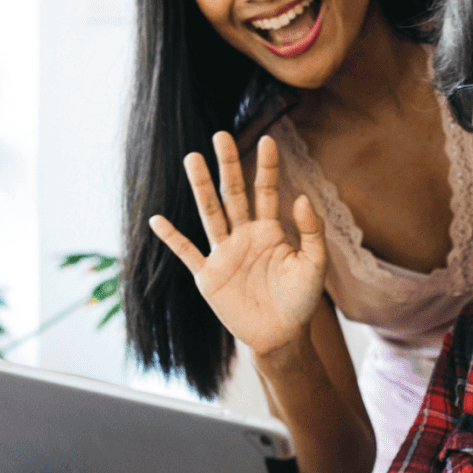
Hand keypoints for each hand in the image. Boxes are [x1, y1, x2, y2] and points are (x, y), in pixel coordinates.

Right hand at [149, 132, 325, 362]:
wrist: (280, 336)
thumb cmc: (300, 301)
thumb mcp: (314, 265)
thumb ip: (311, 232)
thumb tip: (301, 197)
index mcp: (269, 230)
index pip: (266, 191)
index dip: (267, 167)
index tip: (268, 140)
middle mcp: (243, 235)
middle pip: (234, 194)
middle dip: (228, 165)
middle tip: (221, 135)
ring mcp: (224, 253)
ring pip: (210, 213)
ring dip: (201, 187)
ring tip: (192, 159)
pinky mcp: (208, 276)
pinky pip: (187, 253)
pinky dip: (172, 238)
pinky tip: (157, 220)